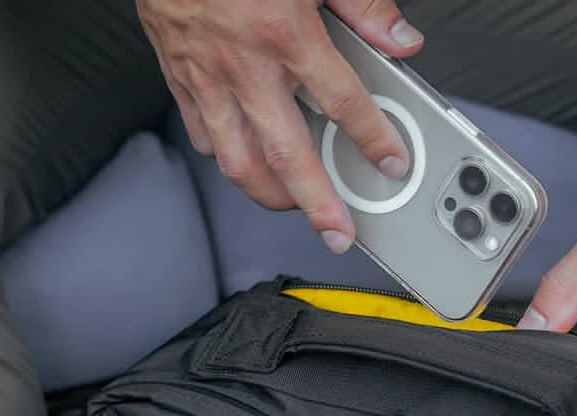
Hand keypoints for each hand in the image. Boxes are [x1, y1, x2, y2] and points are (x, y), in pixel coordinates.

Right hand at [137, 0, 423, 252]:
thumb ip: (361, 3)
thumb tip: (398, 41)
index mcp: (284, 30)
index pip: (341, 101)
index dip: (373, 139)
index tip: (390, 163)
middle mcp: (244, 64)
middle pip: (287, 156)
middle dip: (317, 204)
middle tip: (338, 232)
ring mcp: (206, 77)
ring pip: (238, 161)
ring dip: (270, 195)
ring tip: (294, 205)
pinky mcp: (178, 76)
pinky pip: (202, 134)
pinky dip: (225, 156)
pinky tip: (244, 159)